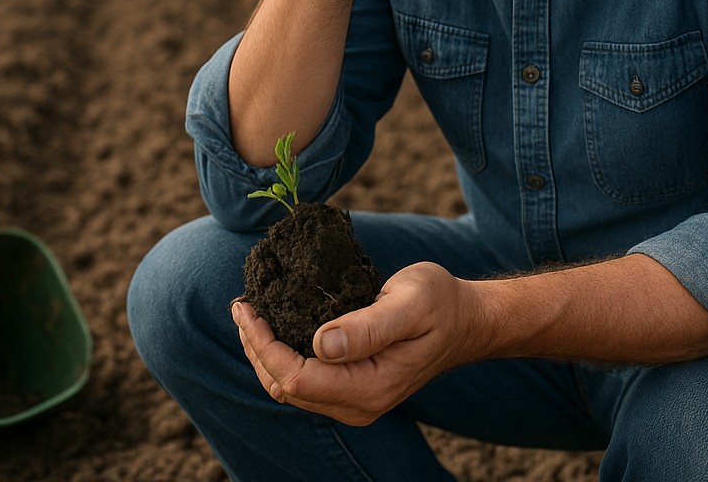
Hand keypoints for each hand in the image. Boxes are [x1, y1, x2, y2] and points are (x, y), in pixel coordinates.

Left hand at [232, 262, 480, 425]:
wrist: (466, 320)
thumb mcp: (408, 304)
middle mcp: (358, 402)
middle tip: (241, 305)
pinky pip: (305, 379)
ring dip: (264, 352)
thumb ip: (367, 327)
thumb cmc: (440, 303)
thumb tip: (320, 343)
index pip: (297, 378)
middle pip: (286, 387)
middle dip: (256, 348)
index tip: (249, 308)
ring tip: (249, 313)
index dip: (264, 346)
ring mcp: (355, 398)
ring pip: (290, 387)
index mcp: (370, 386)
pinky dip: (282, 353)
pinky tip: (276, 324)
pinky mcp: (353, 386)